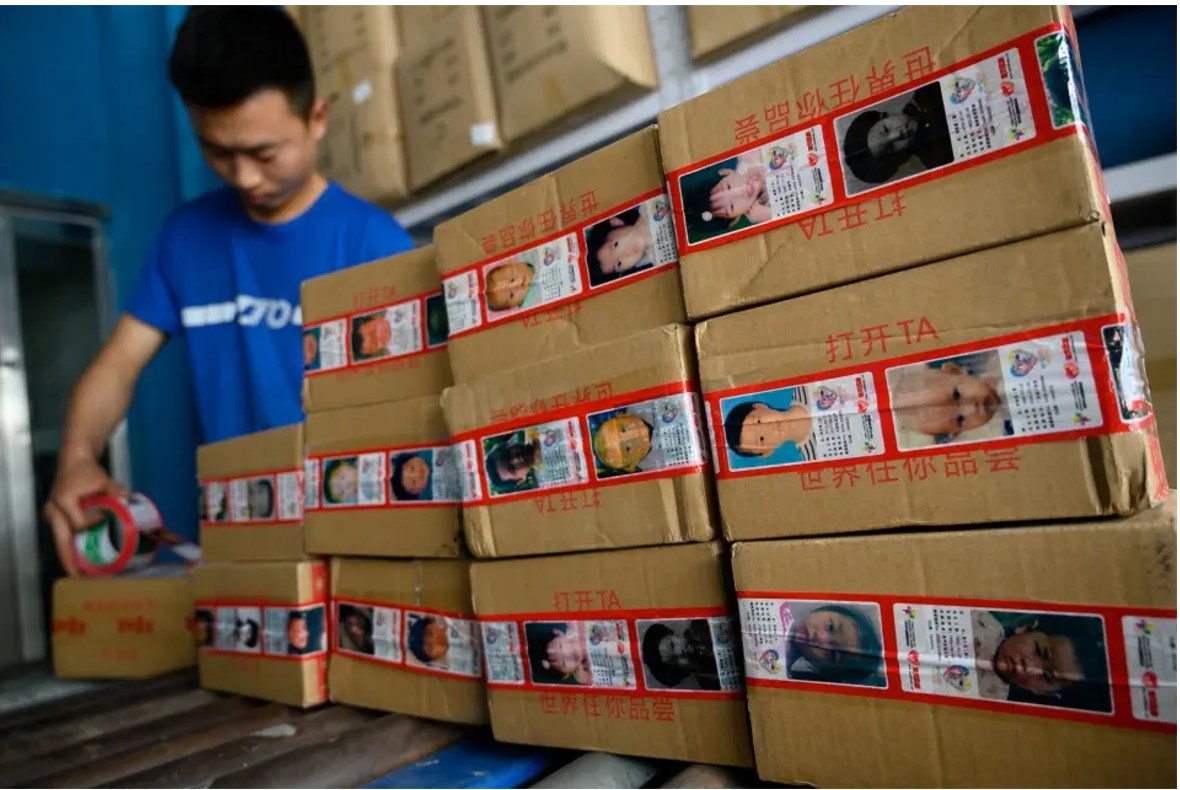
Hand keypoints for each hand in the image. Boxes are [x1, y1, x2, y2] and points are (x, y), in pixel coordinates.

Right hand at [44, 455, 125, 575]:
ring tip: (78, 573)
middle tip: (78, 576)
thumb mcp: (102, 478)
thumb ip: (113, 489)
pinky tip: (77, 557)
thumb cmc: (86, 470)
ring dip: (68, 555)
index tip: (103, 521)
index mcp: (64, 501)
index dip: (92, 526)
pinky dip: (69, 546)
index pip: (79, 524)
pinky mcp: (57, 516)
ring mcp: (53, 514)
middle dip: (69, 559)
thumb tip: (127, 497)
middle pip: (61, 540)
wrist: (74, 460)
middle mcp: (55, 511)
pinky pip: (63, 535)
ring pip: (60, 540)